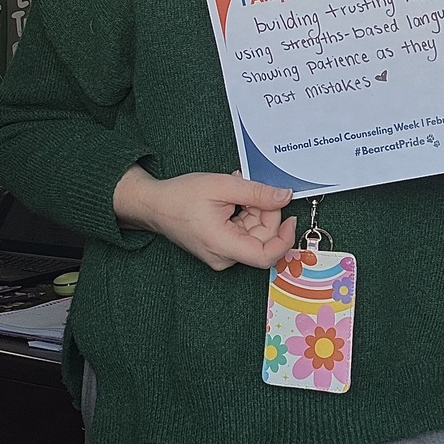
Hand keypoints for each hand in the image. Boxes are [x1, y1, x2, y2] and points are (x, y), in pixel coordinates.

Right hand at [113, 167, 296, 270]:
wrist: (154, 205)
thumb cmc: (180, 197)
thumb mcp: (222, 186)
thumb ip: (257, 192)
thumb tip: (284, 196)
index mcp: (222, 245)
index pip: (266, 255)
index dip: (284, 238)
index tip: (290, 217)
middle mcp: (223, 257)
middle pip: (262, 239)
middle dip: (265, 212)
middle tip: (252, 188)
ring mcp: (221, 254)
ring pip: (254, 234)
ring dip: (254, 210)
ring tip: (236, 191)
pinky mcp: (220, 248)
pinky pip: (243, 233)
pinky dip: (245, 214)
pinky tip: (233, 200)